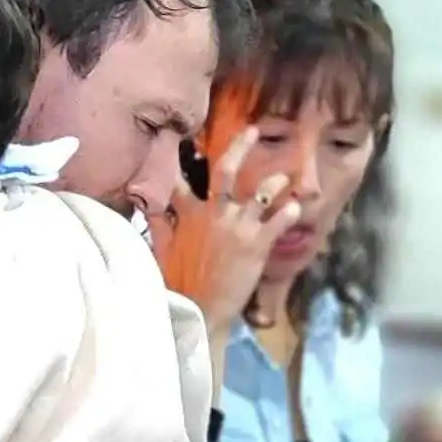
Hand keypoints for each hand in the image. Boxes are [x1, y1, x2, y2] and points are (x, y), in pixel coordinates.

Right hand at [150, 126, 301, 330]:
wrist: (198, 311)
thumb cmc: (176, 283)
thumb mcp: (160, 251)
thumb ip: (160, 224)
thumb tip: (146, 206)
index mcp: (189, 214)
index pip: (182, 180)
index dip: (182, 160)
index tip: (184, 142)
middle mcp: (214, 213)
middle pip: (227, 170)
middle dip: (240, 147)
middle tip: (252, 130)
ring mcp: (237, 226)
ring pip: (263, 191)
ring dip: (276, 181)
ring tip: (286, 176)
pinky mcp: (258, 242)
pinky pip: (280, 219)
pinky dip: (289, 212)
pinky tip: (296, 208)